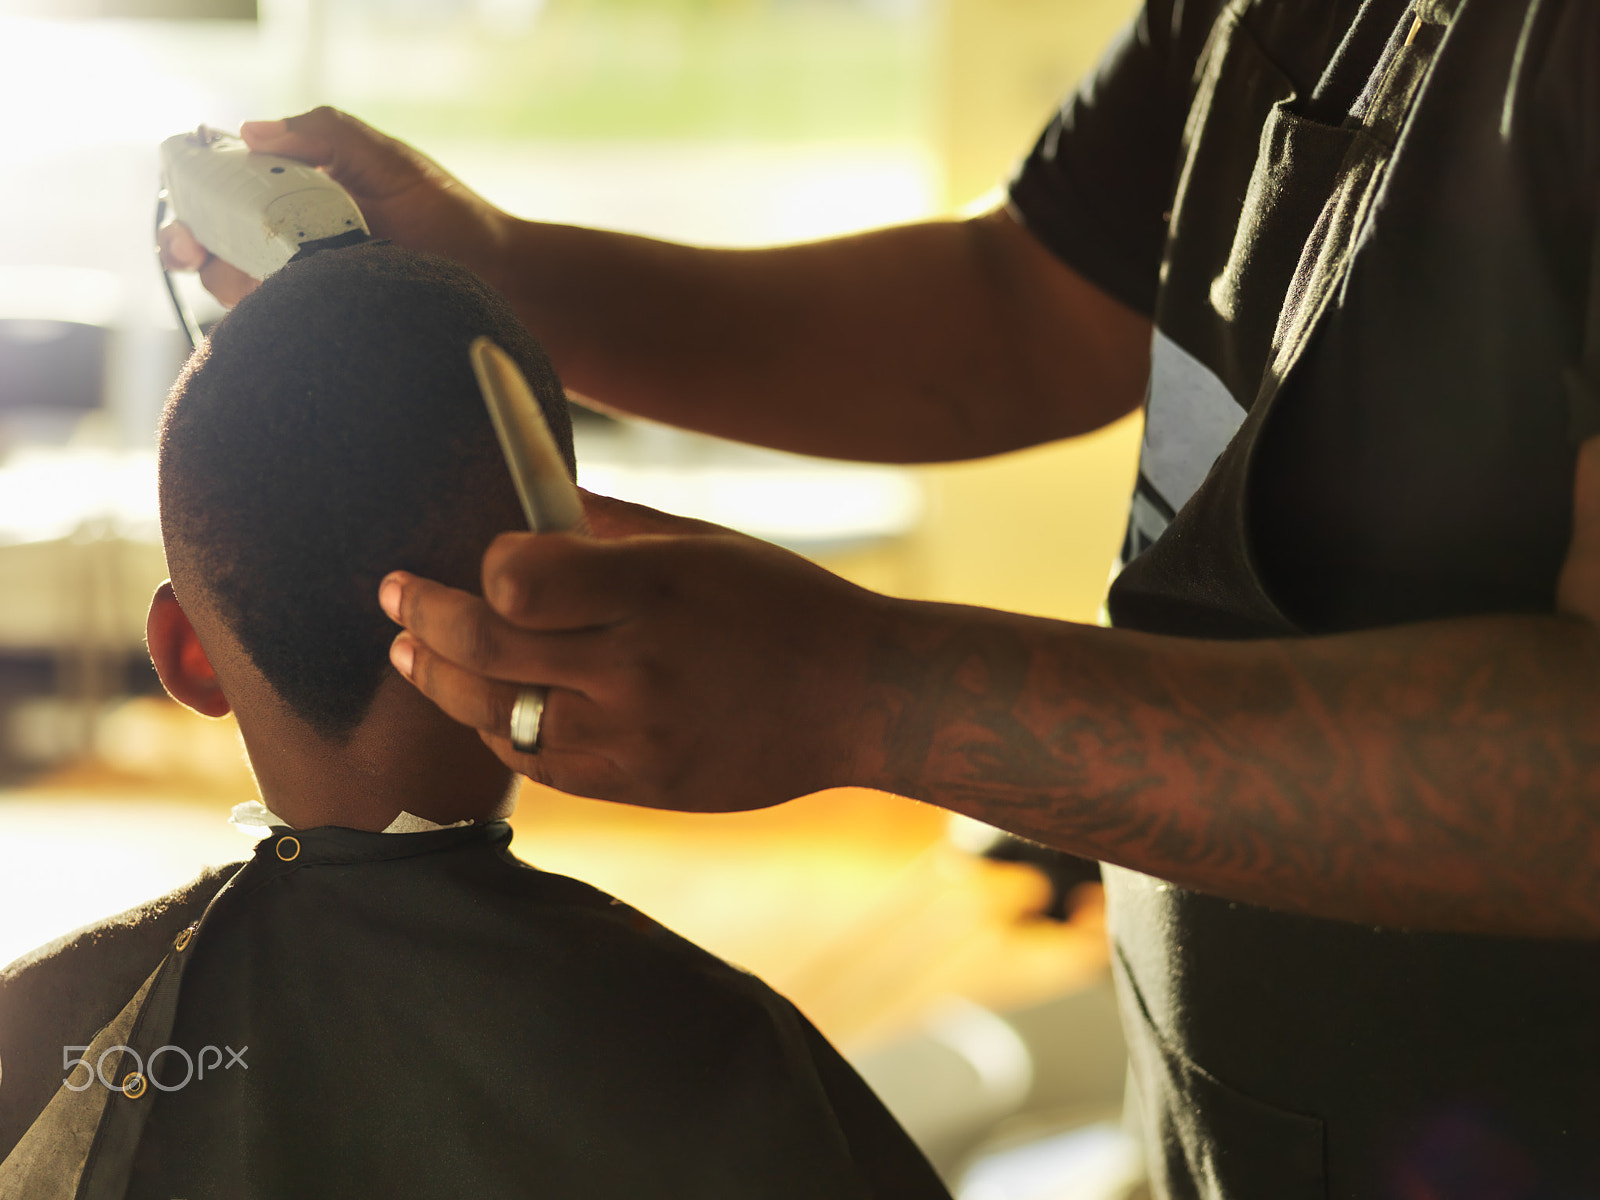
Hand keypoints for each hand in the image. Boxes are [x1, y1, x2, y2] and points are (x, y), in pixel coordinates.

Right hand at [158, 108, 508, 307]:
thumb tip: (249, 131)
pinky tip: (268, 312)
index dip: (192, 194)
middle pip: (213, 244)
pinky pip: (277, 329)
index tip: (182, 199)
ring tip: (231, 275)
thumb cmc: (447, 216)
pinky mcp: (324, 327)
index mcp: (297, 194)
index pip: (223, 189)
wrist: (501, 281)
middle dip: (185, 243)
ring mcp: (305, 289)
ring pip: (235, 289)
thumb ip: (325, 133)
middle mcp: (291, 244)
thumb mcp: (386, 161)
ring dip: (221, 281)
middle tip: (185, 248)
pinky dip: (262, 321)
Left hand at [378, 493, 893, 811]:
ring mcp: (636, 738)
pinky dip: (502, 733)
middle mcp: (637, 667)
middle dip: (420, 617)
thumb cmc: (786, 605)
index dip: (483, 565)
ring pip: (495, 718)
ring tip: (414, 655)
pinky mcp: (641, 787)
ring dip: (442, 680)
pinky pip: (539, 766)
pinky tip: (489, 708)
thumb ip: (610, 527)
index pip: (516, 577)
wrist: (862, 700)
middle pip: (484, 648)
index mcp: (654, 588)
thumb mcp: (707, 543)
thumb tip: (530, 507)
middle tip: (393, 596)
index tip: (480, 556)